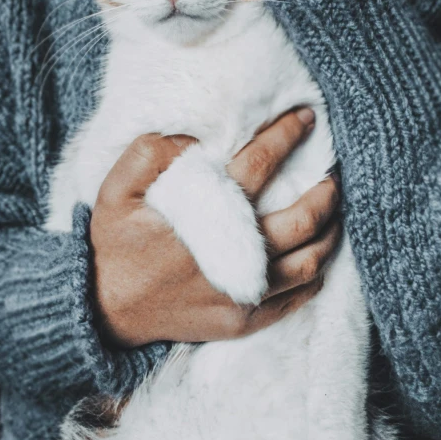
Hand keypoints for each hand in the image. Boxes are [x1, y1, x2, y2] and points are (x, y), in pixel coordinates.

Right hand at [91, 108, 340, 345]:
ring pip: (309, 261)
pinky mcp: (244, 320)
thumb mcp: (114, 192)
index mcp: (207, 216)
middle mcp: (234, 256)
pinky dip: (315, 275)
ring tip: (333, 214)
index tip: (306, 119)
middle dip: (325, 192)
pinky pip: (296, 297)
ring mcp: (243, 293)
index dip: (287, 136)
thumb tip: (195, 141)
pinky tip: (317, 256)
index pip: (261, 164)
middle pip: (303, 219)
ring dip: (329, 233)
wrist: (107, 311)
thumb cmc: (116, 247)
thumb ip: (148, 155)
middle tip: (332, 176)